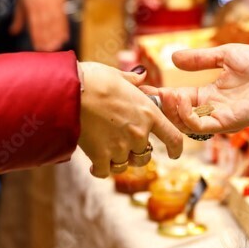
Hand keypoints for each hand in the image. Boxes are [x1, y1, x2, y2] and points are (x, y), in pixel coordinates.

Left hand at [10, 0, 69, 51]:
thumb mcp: (22, 1)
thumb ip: (19, 18)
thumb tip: (12, 32)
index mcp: (32, 4)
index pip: (35, 24)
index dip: (37, 37)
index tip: (38, 48)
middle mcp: (43, 4)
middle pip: (46, 26)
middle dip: (47, 39)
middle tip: (48, 51)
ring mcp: (54, 3)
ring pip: (56, 23)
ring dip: (56, 36)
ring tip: (57, 47)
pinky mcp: (62, 2)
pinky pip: (63, 18)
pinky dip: (64, 28)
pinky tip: (65, 37)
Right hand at [78, 62, 183, 177]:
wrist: (72, 91)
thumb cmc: (95, 79)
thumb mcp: (119, 76)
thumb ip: (133, 81)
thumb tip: (141, 75)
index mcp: (149, 113)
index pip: (172, 137)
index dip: (176, 148)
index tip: (174, 153)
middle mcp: (138, 133)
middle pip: (144, 156)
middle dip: (136, 152)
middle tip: (124, 144)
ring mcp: (120, 147)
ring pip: (124, 164)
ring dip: (118, 160)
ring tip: (107, 150)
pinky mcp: (100, 156)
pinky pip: (104, 171)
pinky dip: (100, 169)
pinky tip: (94, 163)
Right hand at [152, 44, 248, 134]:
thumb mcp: (225, 56)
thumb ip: (200, 59)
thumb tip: (173, 57)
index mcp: (211, 95)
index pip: (179, 99)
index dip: (161, 94)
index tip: (142, 87)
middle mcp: (213, 110)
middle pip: (178, 115)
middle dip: (160, 107)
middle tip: (144, 96)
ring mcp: (220, 118)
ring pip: (185, 124)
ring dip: (171, 111)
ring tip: (164, 94)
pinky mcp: (229, 123)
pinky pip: (200, 126)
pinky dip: (186, 116)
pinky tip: (180, 99)